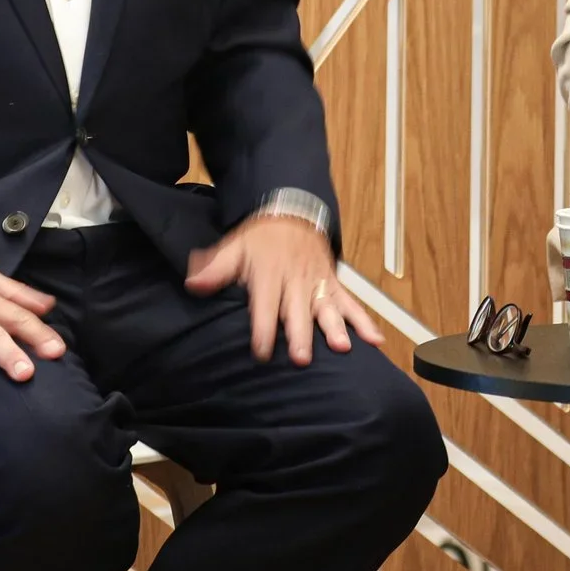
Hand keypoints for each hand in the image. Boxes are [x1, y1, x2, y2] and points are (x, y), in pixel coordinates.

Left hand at [184, 212, 382, 363]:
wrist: (293, 213)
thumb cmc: (260, 239)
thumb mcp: (233, 247)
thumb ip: (214, 268)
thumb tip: (193, 283)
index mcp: (269, 274)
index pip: (264, 305)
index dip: (262, 328)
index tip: (261, 351)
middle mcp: (296, 281)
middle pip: (297, 311)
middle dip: (300, 333)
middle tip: (302, 357)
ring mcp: (318, 284)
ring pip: (327, 308)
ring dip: (334, 327)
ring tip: (341, 347)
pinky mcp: (334, 285)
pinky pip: (351, 303)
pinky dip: (364, 321)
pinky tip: (375, 339)